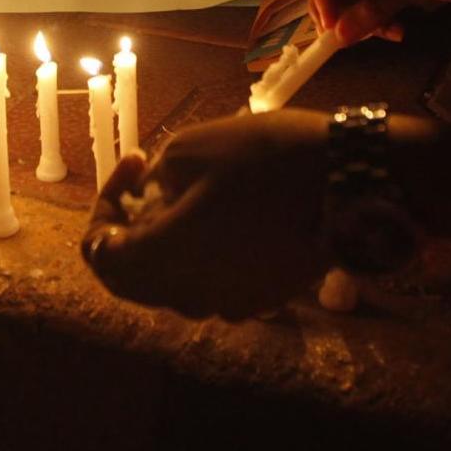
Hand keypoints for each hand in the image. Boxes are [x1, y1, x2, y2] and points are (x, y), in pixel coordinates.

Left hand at [79, 111, 328, 319]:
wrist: (348, 181)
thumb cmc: (264, 158)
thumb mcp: (189, 148)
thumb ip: (153, 178)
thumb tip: (147, 195)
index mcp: (165, 259)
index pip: (102, 253)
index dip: (104, 210)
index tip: (133, 166)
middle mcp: (191, 294)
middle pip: (133, 279)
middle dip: (130, 231)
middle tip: (145, 185)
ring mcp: (230, 303)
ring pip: (174, 284)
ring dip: (166, 242)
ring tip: (187, 192)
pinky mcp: (262, 299)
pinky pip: (213, 284)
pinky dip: (202, 255)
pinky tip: (223, 214)